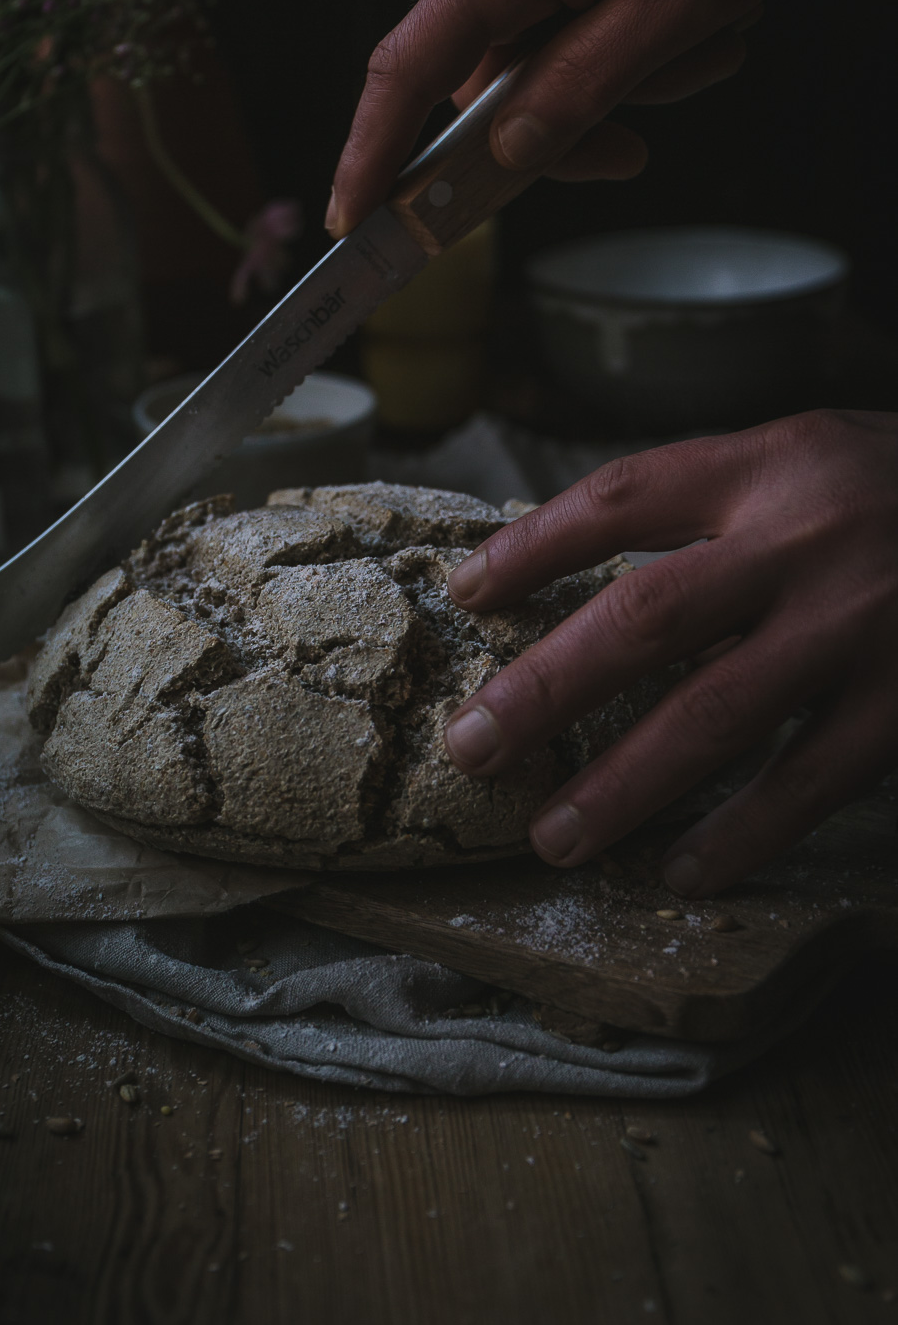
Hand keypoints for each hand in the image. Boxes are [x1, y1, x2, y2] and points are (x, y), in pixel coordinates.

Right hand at [327, 0, 838, 236]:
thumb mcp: (674, 5)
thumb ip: (581, 87)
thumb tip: (504, 154)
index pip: (408, 68)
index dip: (374, 153)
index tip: (354, 221)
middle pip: (490, 85)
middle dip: (571, 124)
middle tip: (640, 144)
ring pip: (544, 61)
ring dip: (626, 79)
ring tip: (709, 43)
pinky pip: (570, 22)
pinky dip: (629, 40)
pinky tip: (694, 16)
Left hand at [442, 411, 897, 896]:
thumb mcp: (806, 455)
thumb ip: (711, 504)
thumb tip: (574, 571)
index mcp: (769, 464)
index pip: (621, 498)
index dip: (532, 546)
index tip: (467, 592)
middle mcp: (807, 539)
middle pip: (647, 616)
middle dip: (549, 686)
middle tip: (474, 746)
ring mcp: (863, 625)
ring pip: (720, 713)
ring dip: (627, 782)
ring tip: (557, 835)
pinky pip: (813, 779)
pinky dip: (744, 831)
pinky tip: (684, 868)